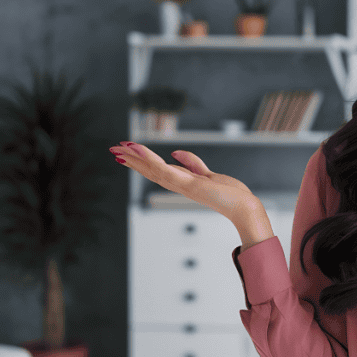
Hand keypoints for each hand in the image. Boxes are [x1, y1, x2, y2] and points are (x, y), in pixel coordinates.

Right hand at [110, 142, 260, 225]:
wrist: (243, 208)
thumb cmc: (229, 194)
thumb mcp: (208, 174)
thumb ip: (192, 163)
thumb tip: (176, 152)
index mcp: (183, 182)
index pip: (158, 170)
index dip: (141, 161)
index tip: (127, 152)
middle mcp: (179, 185)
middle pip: (150, 170)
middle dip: (132, 160)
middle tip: (113, 150)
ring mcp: (182, 186)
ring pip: (153, 170)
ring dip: (136, 158)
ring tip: (119, 148)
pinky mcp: (188, 185)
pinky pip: (165, 171)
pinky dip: (150, 161)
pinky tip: (138, 151)